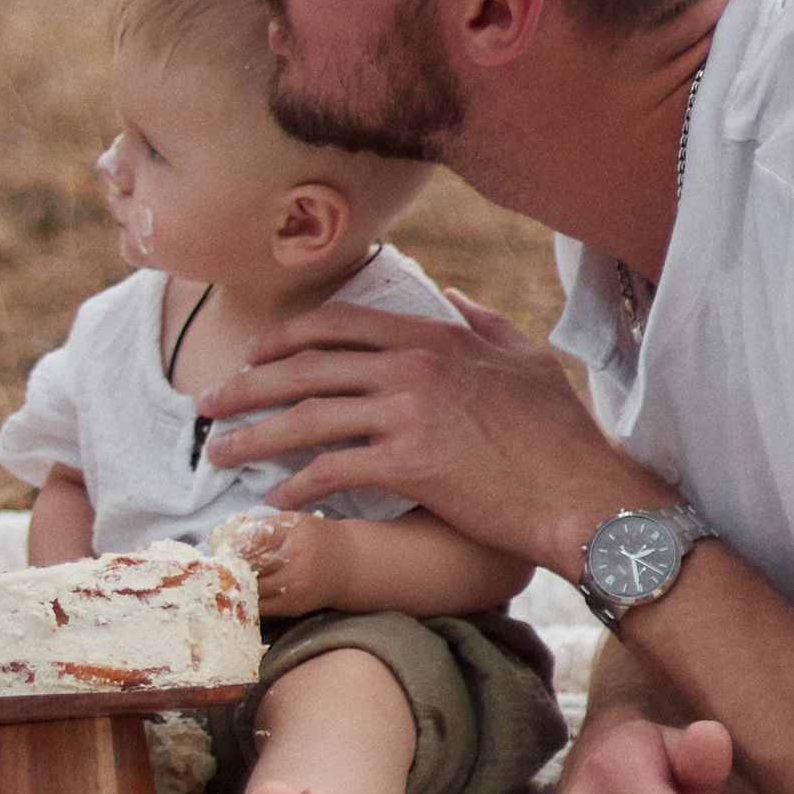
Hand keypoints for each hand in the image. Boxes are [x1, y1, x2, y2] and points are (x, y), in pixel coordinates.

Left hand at [199, 298, 641, 571]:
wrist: (585, 496)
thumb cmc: (562, 435)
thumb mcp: (525, 359)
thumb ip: (480, 321)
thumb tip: (449, 296)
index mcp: (433, 337)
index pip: (337, 323)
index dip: (284, 337)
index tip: (250, 355)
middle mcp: (413, 366)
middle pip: (307, 366)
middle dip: (248, 384)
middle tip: (208, 403)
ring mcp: (408, 413)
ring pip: (307, 417)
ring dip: (253, 434)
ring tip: (218, 452)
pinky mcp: (410, 464)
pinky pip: (333, 469)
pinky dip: (296, 483)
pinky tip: (274, 498)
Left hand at [230, 509, 338, 616]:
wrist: (347, 565)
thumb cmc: (315, 538)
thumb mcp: (293, 522)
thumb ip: (265, 528)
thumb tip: (231, 539)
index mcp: (295, 535)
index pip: (257, 540)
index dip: (235, 546)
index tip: (221, 548)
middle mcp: (296, 564)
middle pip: (252, 569)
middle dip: (231, 569)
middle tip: (214, 568)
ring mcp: (295, 589)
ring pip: (254, 591)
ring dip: (236, 587)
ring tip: (222, 582)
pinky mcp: (293, 608)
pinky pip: (262, 608)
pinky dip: (247, 602)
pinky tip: (238, 595)